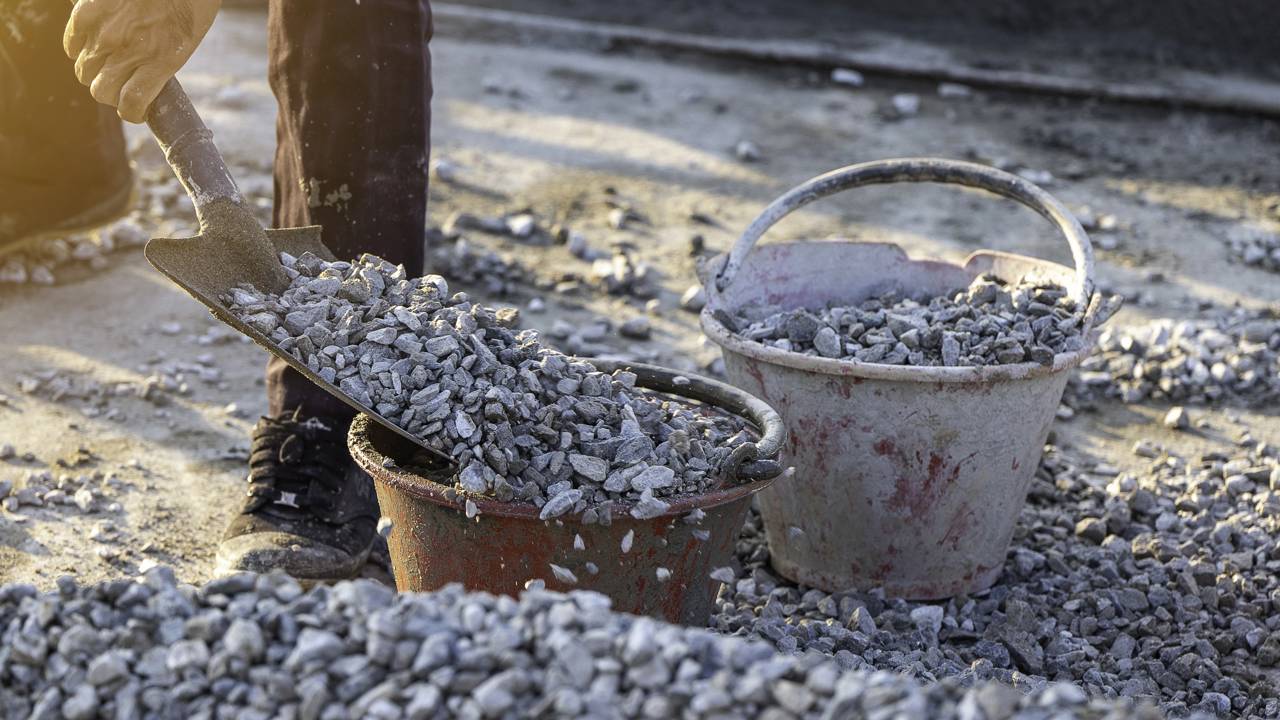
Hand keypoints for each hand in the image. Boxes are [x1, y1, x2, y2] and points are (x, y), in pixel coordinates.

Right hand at [63, 0, 220, 122]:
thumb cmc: (190, 2)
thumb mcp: (187, 40)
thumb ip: (163, 62)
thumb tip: (146, 80)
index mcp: (160, 62)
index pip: (131, 105)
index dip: (131, 113)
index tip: (134, 110)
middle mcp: (129, 51)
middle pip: (101, 91)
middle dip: (111, 94)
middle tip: (118, 85)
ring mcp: (106, 32)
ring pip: (84, 71)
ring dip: (94, 72)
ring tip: (106, 64)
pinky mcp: (88, 12)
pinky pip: (71, 43)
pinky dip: (78, 48)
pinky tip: (91, 44)